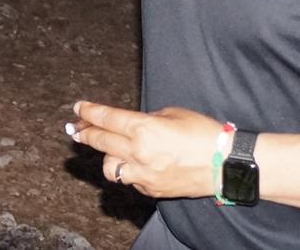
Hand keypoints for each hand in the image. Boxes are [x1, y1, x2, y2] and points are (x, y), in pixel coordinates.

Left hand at [66, 101, 222, 199]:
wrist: (224, 164)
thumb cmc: (203, 133)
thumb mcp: (173, 114)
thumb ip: (147, 119)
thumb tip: (133, 124)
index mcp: (143, 129)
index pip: (107, 119)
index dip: (89, 112)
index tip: (78, 108)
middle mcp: (139, 153)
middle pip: (101, 142)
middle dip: (85, 133)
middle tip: (75, 128)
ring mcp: (143, 175)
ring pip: (110, 167)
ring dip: (107, 156)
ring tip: (110, 149)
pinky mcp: (151, 190)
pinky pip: (130, 179)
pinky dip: (129, 170)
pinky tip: (136, 163)